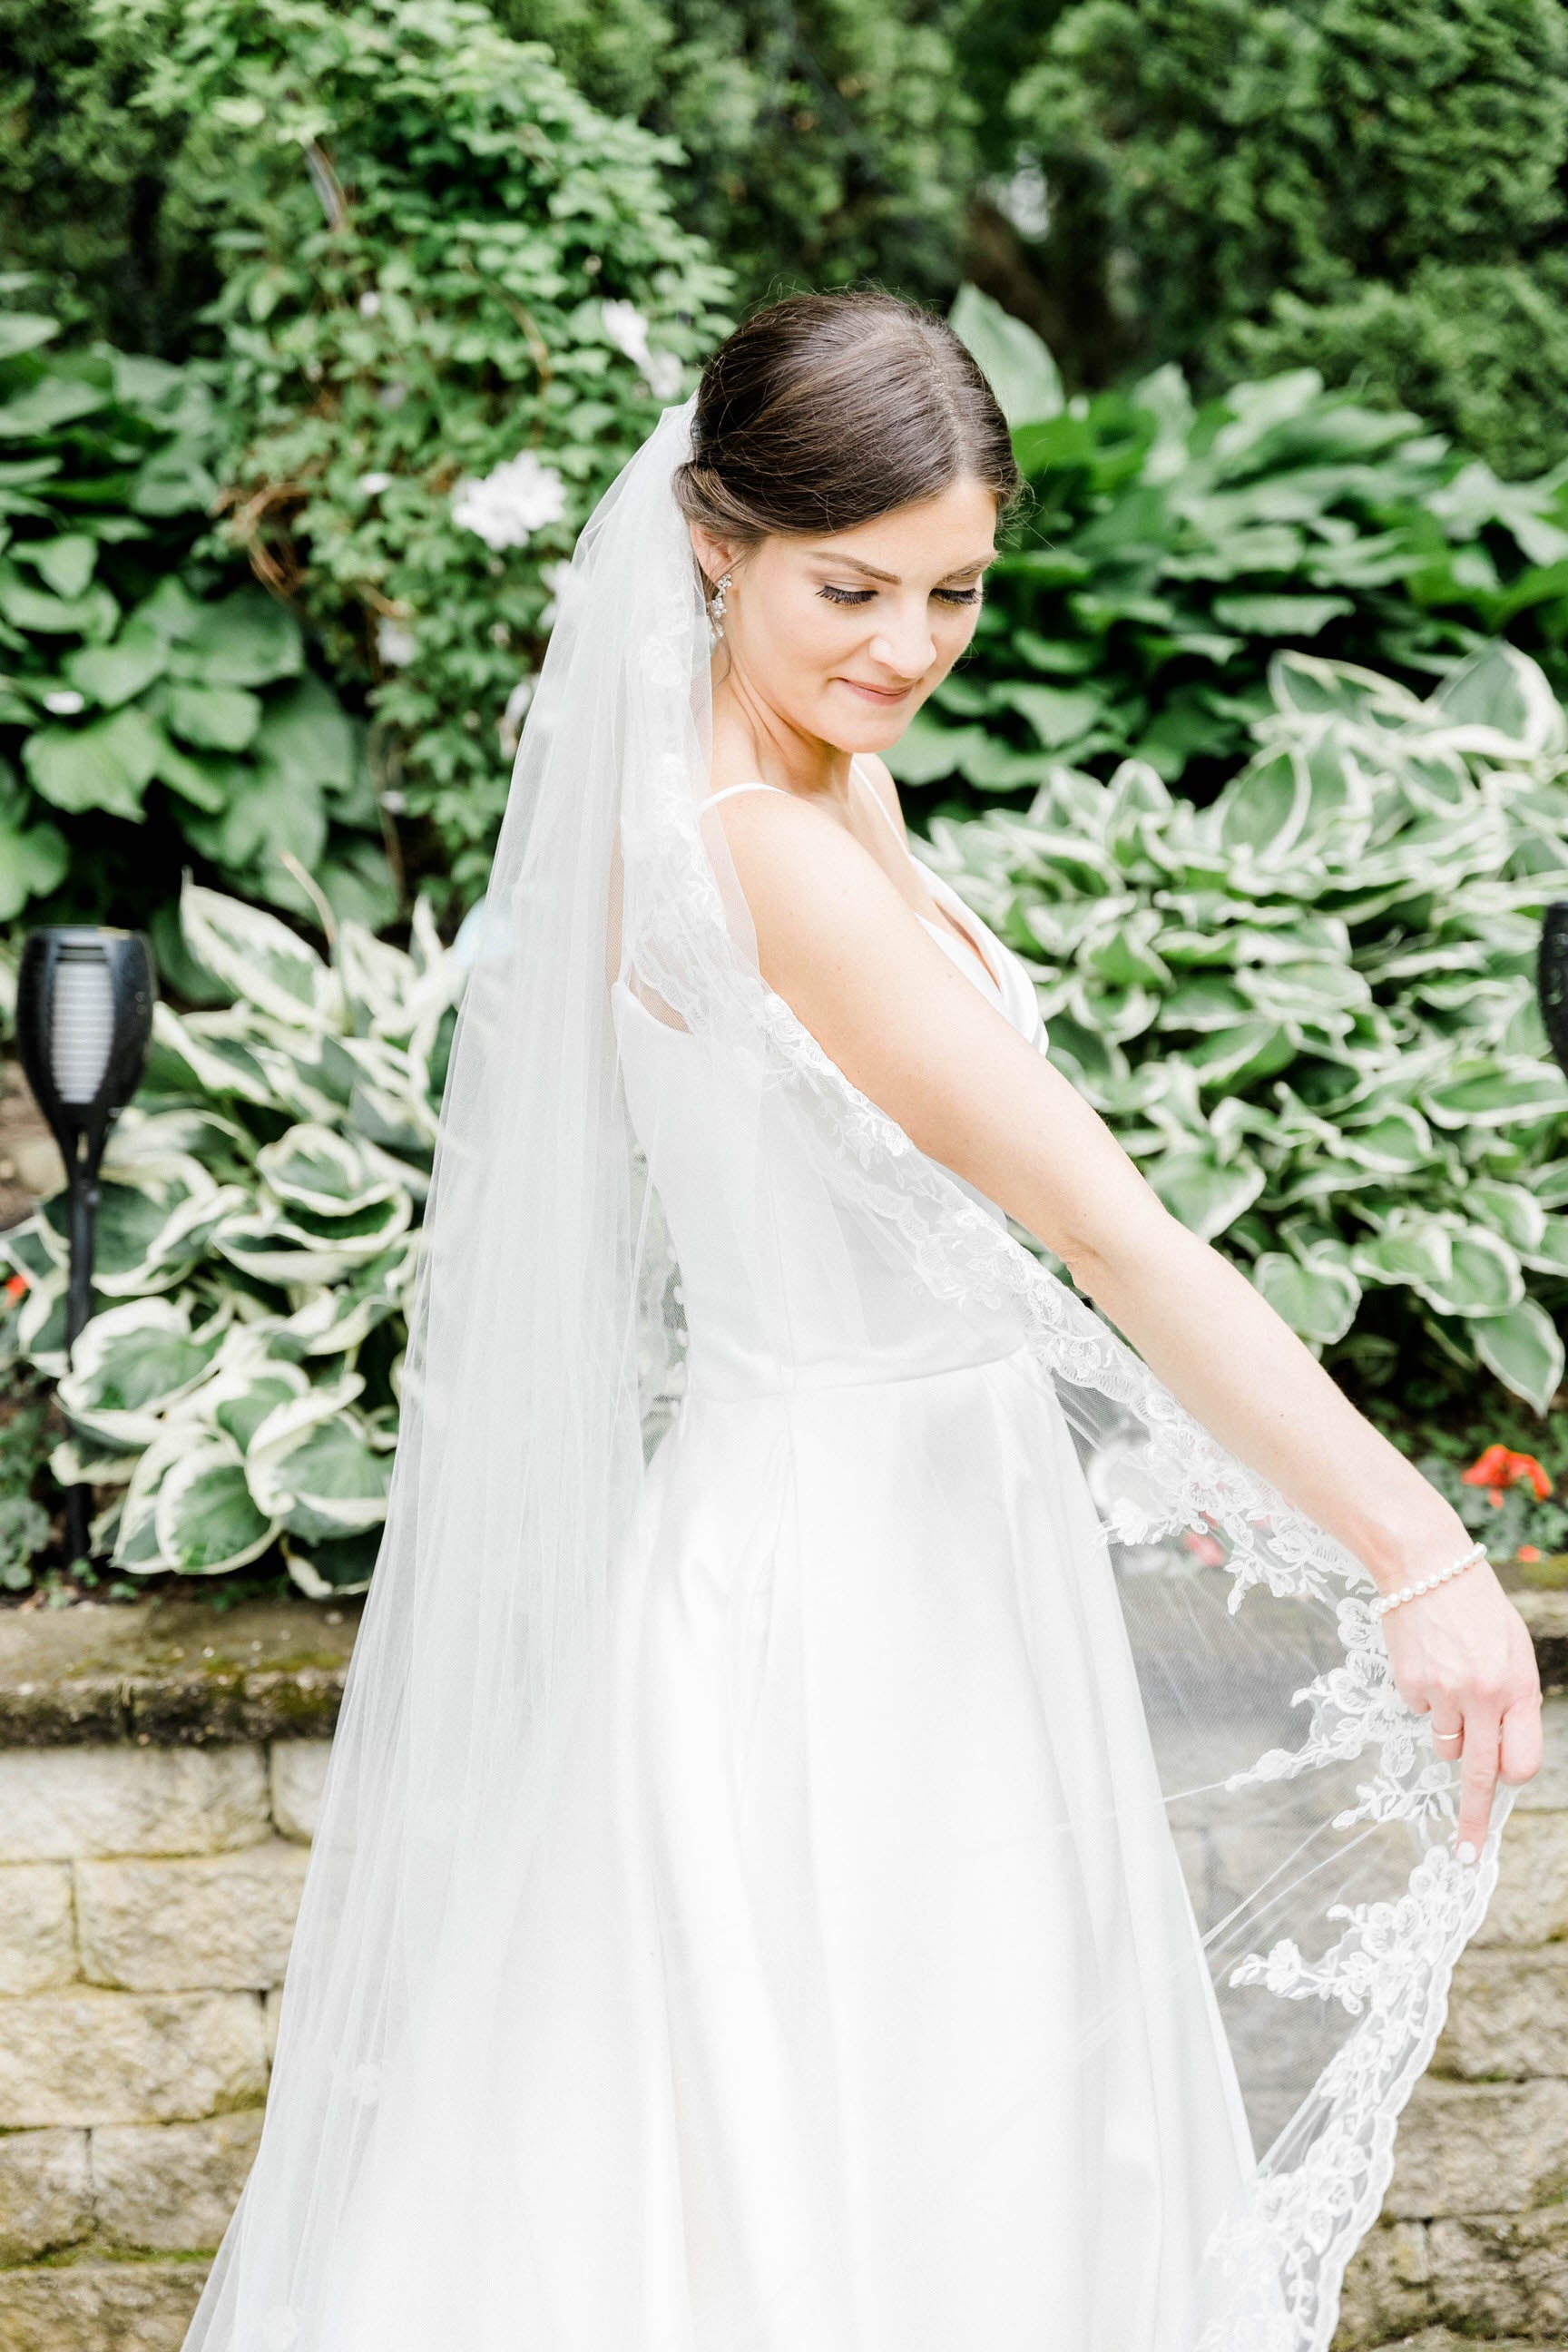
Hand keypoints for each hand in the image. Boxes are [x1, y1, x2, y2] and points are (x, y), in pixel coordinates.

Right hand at [1380, 1555, 1543, 1858]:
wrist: (1425, 1563)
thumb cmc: (1476, 1606)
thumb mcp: (1513, 1649)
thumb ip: (1514, 1699)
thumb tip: (1503, 1751)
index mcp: (1517, 1687)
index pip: (1522, 1761)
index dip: (1511, 1780)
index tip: (1500, 1802)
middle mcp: (1482, 1696)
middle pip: (1481, 1774)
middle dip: (1475, 1820)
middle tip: (1468, 1855)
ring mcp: (1443, 1691)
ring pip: (1445, 1744)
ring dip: (1448, 1728)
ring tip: (1449, 1680)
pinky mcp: (1410, 1683)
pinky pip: (1418, 1710)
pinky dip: (1422, 1695)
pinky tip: (1427, 1659)